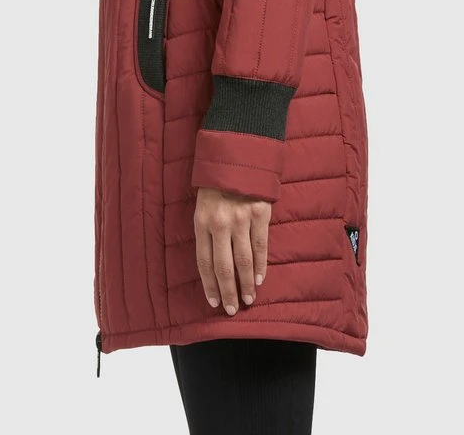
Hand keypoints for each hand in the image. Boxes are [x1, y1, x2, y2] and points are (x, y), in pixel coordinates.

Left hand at [194, 186, 271, 313]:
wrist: (237, 153)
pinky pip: (261, 245)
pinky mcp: (260, 213)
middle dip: (228, 291)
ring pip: (244, 260)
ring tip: (248, 299)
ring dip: (247, 283)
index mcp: (202, 221)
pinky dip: (261, 265)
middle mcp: (221, 223)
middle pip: (224, 266)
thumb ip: (207, 231)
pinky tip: (259, 279)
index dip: (209, 284)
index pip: (204, 261)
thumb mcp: (202, 204)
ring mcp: (241, 218)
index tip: (213, 302)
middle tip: (232, 309)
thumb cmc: (217, 183)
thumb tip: (213, 263)